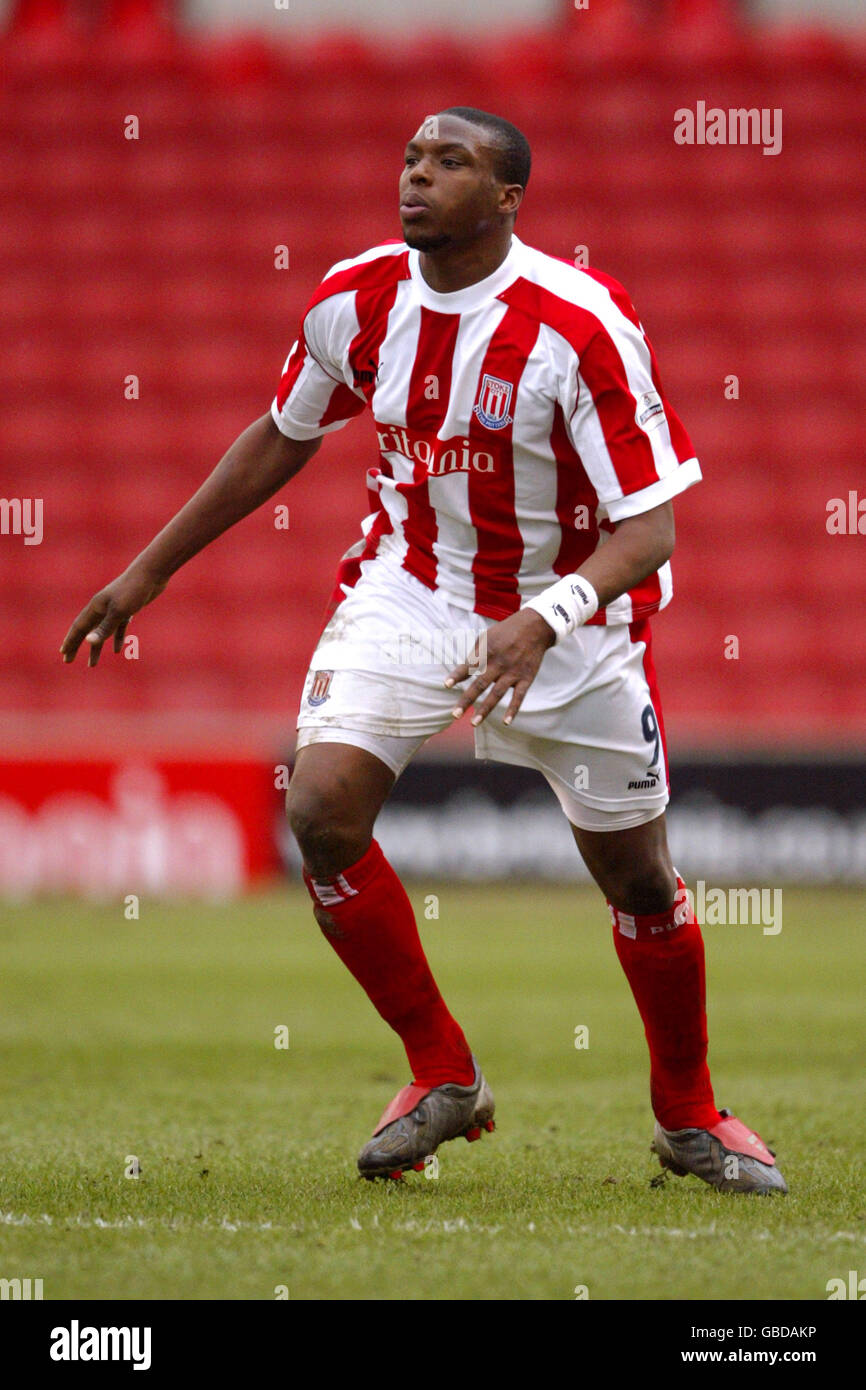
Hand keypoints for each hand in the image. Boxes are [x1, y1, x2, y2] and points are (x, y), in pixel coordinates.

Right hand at [60, 564, 167, 667]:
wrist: (151, 573)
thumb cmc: (134, 590)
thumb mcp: (119, 611)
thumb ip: (104, 628)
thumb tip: (88, 642)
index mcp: (96, 607)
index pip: (79, 628)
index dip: (70, 641)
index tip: (63, 654)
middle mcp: (102, 608)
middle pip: (86, 631)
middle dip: (76, 646)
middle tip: (68, 660)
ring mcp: (114, 608)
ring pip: (102, 632)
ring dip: (96, 648)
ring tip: (92, 664)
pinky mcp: (127, 609)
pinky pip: (118, 628)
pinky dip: (116, 639)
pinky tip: (117, 650)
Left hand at [445, 608, 555, 726]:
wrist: (535, 627)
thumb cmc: (506, 631)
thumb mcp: (487, 635)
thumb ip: (475, 652)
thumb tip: (464, 670)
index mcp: (487, 651)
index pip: (469, 666)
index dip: (457, 675)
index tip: (446, 685)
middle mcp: (499, 663)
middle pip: (480, 684)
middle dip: (466, 700)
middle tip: (455, 714)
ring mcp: (513, 672)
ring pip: (496, 694)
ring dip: (485, 709)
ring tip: (473, 723)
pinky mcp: (526, 678)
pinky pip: (519, 696)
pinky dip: (513, 709)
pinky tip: (506, 722)